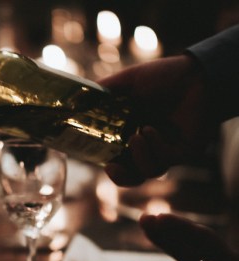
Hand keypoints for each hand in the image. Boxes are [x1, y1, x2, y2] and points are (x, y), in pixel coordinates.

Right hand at [99, 55, 216, 185]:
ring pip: (149, 172)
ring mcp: (168, 150)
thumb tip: (73, 99)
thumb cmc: (164, 75)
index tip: (96, 161)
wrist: (195, 73)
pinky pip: (164, 161)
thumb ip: (102, 91)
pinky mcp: (184, 151)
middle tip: (111, 167)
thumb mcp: (127, 81)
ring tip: (137, 135)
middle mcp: (151, 145)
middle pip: (134, 176)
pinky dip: (155, 147)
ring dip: (139, 156)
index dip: (108, 165)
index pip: (119, 158)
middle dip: (120, 178)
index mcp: (134, 132)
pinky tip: (152, 129)